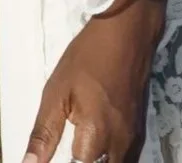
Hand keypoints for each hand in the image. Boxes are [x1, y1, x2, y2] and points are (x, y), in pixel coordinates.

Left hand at [21, 0, 172, 162]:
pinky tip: (96, 150)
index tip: (48, 159)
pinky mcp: (138, 131)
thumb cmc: (87, 57)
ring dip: (96, 161)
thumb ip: (44, 134)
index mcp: (96, 137)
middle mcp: (119, 146)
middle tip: (65, 151)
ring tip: (77, 149)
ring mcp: (132, 140)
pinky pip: (125, 157)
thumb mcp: (57, 91)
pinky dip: (110, 159)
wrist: (127, 31)